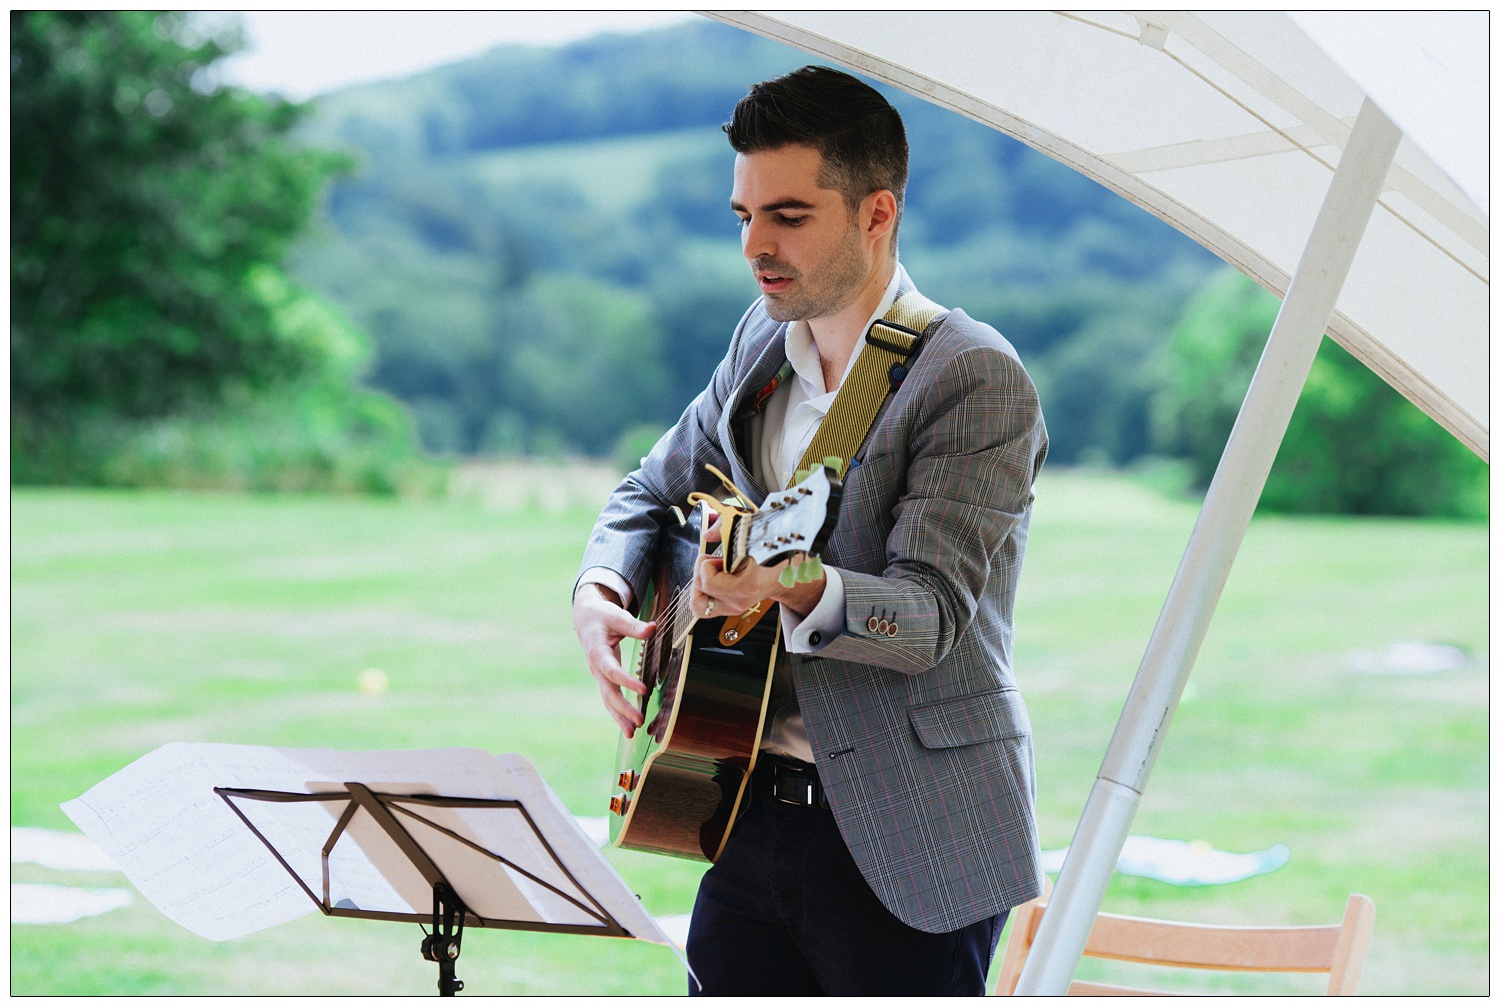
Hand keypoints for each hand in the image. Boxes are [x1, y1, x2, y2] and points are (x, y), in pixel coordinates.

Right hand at [572, 582, 654, 737]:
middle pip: (608, 692)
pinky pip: (610, 699)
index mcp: (597, 651)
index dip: (626, 681)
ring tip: (632, 732)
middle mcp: (596, 667)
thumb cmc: (603, 616)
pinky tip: (629, 726)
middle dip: (623, 707)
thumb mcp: (617, 616)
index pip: (611, 670)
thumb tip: (652, 628)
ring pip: (608, 700)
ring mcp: (599, 676)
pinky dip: (618, 713)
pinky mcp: (604, 679)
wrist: (586, 619)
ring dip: (619, 717)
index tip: (643, 690)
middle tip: (639, 720)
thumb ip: (634, 625)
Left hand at [690, 517, 826, 619]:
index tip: (719, 557)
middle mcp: (739, 602)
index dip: (706, 565)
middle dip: (699, 575)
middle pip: (698, 597)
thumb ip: (725, 528)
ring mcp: (735, 608)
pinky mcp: (730, 609)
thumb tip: (708, 535)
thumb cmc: (771, 551)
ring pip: (697, 606)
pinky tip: (713, 579)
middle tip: (712, 565)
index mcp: (747, 586)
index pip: (708, 582)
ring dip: (699, 586)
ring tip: (712, 573)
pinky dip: (702, 593)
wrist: (787, 570)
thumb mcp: (751, 532)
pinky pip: (703, 608)